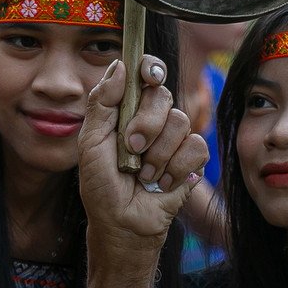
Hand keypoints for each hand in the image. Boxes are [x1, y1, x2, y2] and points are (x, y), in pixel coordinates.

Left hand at [78, 57, 207, 244]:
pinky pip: (196, 147)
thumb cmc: (101, 185)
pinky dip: (176, 169)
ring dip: (158, 153)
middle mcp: (153, 118)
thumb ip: (101, 102)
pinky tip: (161, 184)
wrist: (120, 222)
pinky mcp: (193, 159)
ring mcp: (174, 138)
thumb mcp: (91, 142)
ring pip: (181, 122)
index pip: (145, 75)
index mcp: (127, 110)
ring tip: (143, 174)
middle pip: (163, 96)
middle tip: (131, 148)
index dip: (151, 68)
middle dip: (146, 124)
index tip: (148, 76)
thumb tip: (120, 65)